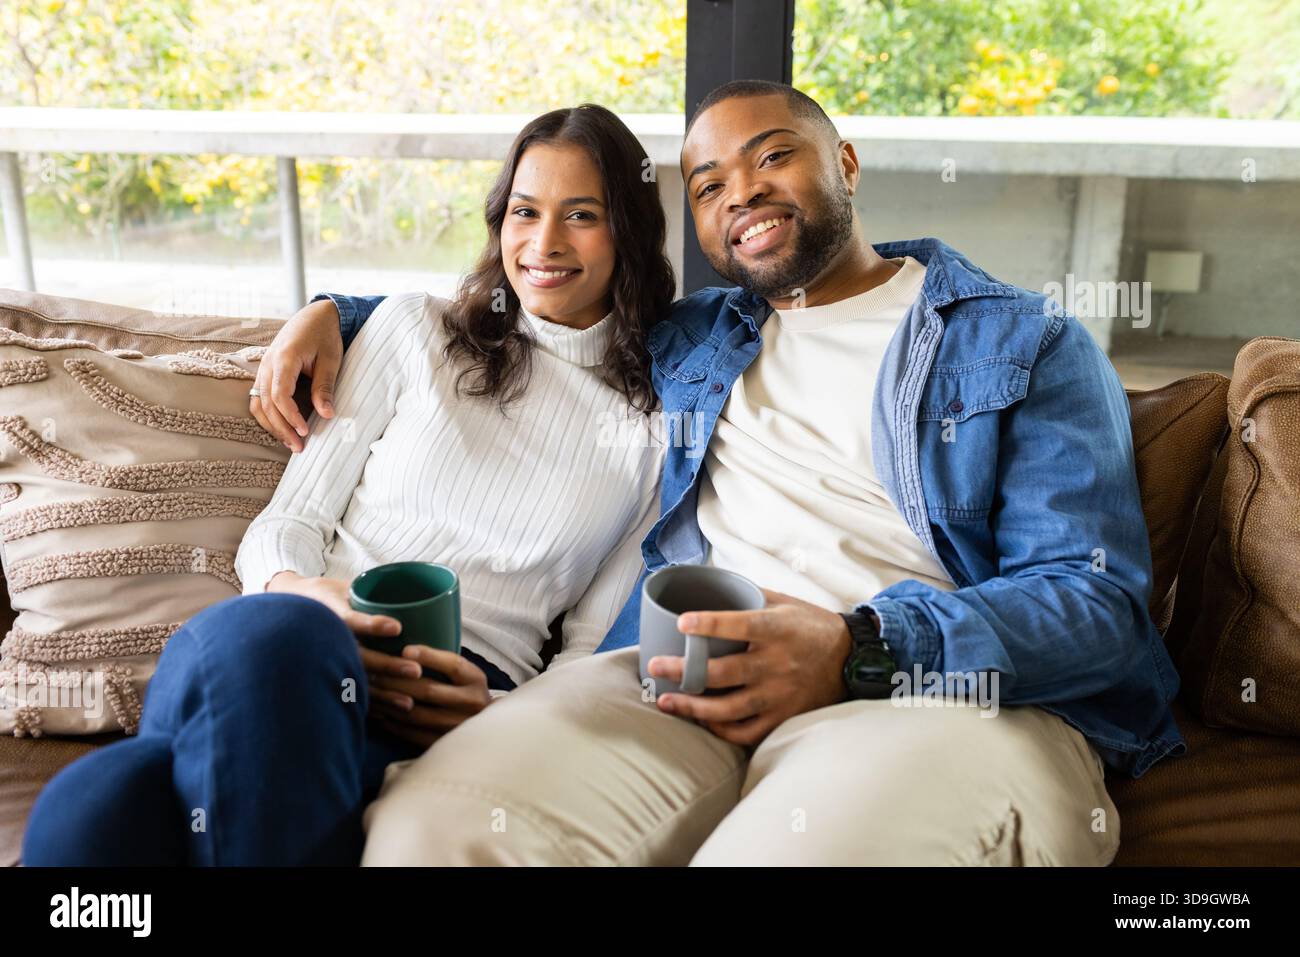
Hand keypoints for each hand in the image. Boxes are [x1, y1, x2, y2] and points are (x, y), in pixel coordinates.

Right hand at [250, 298, 343, 451]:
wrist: (315, 315)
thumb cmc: (325, 335)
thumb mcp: (331, 360)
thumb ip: (325, 387)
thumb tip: (327, 415)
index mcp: (284, 358)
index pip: (279, 395)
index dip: (290, 416)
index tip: (305, 431)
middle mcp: (268, 363)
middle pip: (266, 403)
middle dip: (281, 428)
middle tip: (299, 447)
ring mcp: (263, 368)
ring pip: (257, 403)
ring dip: (272, 425)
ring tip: (290, 442)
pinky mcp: (265, 372)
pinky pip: (258, 397)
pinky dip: (267, 415)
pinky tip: (281, 428)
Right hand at [265, 570, 424, 696]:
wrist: (290, 613)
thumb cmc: (327, 597)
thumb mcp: (342, 587)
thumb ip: (372, 593)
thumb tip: (414, 595)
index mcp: (328, 613)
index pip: (348, 620)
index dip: (371, 624)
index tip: (397, 626)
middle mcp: (325, 640)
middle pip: (358, 656)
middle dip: (387, 665)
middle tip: (416, 670)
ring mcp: (325, 661)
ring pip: (356, 680)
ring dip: (383, 693)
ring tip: (408, 703)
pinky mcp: (329, 678)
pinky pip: (350, 695)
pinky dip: (372, 707)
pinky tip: (390, 716)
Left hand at [368, 648, 492, 748]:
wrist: (482, 729)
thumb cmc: (464, 692)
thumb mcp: (463, 674)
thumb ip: (442, 663)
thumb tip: (404, 649)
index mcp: (475, 680)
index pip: (452, 665)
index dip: (428, 656)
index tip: (404, 649)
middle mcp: (471, 703)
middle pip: (428, 690)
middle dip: (396, 680)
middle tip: (373, 672)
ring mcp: (458, 726)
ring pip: (416, 714)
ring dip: (389, 702)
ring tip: (372, 693)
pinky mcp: (444, 743)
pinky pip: (412, 733)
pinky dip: (393, 722)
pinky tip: (380, 713)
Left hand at [646, 589, 852, 747]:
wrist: (853, 660)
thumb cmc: (812, 627)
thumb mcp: (785, 603)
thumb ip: (748, 597)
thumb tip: (708, 585)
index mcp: (777, 630)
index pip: (739, 625)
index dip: (709, 624)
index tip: (681, 623)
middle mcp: (777, 664)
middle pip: (722, 672)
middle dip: (683, 671)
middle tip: (655, 666)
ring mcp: (779, 695)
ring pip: (728, 709)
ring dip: (692, 706)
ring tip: (666, 700)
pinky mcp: (783, 717)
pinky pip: (745, 731)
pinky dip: (719, 729)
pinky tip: (700, 719)